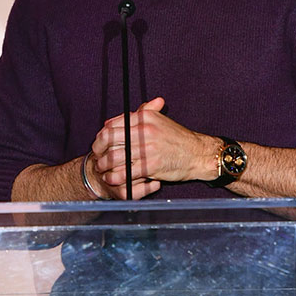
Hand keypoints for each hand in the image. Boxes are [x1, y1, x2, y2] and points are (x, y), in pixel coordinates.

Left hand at [91, 97, 217, 198]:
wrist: (198, 153)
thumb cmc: (178, 139)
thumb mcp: (160, 120)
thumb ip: (139, 117)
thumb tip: (115, 121)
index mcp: (145, 117)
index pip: (113, 124)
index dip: (101, 135)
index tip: (99, 143)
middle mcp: (145, 130)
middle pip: (110, 139)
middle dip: (99, 149)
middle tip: (96, 156)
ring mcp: (148, 148)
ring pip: (115, 156)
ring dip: (104, 164)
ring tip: (102, 169)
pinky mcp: (151, 165)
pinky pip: (126, 172)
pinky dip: (116, 177)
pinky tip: (112, 179)